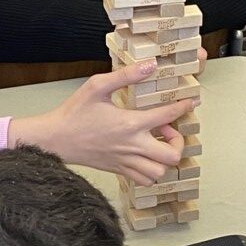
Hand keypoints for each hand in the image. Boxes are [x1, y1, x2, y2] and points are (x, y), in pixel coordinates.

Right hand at [10, 62, 194, 183]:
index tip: (190, 102)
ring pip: (160, 172)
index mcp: (129, 124)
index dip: (183, 107)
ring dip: (165, 160)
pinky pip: (145, 180)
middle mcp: (131, 147)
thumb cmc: (74, 113)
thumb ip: (125, 76)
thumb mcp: (97, 86)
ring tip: (158, 145)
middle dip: (178, 143)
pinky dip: (152, 172)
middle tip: (169, 130)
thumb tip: (150, 65)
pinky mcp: (118, 171)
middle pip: (171, 156)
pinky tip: (146, 157)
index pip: (167, 117)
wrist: (55, 139)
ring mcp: (125, 162)